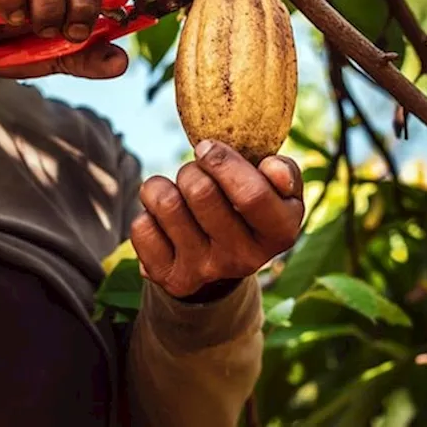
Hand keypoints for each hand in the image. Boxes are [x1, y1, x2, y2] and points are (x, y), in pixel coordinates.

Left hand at [131, 140, 304, 299]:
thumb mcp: (277, 192)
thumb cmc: (248, 208)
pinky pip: (142, 228)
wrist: (222, 260)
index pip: (251, 195)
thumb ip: (283, 173)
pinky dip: (147, 213)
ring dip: (163, 187)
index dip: (223, 162)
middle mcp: (245, 259)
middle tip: (194, 174)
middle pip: (201, 192)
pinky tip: (164, 221)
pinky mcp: (172, 279)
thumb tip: (272, 167)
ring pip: (166, 204)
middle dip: (190, 169)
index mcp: (280, 233)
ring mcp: (207, 272)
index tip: (207, 147)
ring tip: (176, 193)